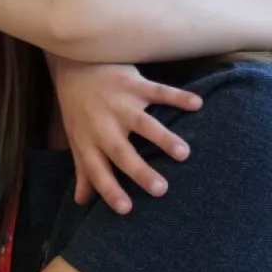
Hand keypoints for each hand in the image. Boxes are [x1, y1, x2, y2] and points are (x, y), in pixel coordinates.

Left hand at [48, 55, 200, 214]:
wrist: (74, 63)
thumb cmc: (79, 108)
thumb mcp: (78, 139)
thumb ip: (84, 170)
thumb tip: (81, 201)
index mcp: (89, 142)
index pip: (98, 172)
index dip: (110, 190)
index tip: (126, 209)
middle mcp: (103, 125)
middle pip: (122, 152)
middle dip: (140, 171)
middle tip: (161, 190)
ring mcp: (120, 103)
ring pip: (143, 123)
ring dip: (163, 138)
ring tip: (184, 154)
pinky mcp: (134, 83)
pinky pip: (158, 91)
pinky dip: (177, 97)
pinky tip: (197, 104)